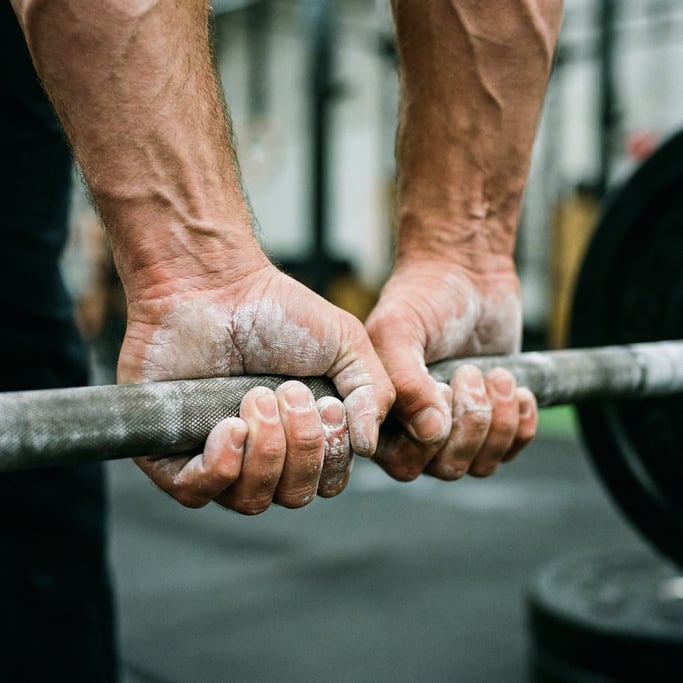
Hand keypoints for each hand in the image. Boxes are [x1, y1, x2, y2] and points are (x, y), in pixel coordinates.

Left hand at [117, 263, 394, 513]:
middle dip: (301, 447)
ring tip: (255, 397)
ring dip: (264, 452)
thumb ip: (373, 393)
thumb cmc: (280, 310)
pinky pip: (196, 493)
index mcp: (303, 437)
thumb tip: (369, 446)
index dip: (333, 454)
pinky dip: (220, 468)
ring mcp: (218, 456)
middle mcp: (263, 454)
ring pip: (251, 500)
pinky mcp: (172, 452)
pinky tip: (228, 426)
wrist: (214, 285)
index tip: (327, 403)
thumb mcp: (347, 344)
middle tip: (288, 391)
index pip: (327, 481)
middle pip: (294, 495)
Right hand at [365, 259, 536, 480]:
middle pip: (445, 468)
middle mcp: (415, 427)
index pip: (402, 462)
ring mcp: (455, 426)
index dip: (428, 439)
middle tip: (471, 374)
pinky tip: (519, 390)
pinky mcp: (491, 419)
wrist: (467, 273)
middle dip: (469, 425)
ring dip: (497, 423)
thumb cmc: (424, 297)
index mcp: (383, 414)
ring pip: (479, 464)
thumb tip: (430, 431)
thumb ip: (404, 381)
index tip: (441, 387)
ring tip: (497, 376)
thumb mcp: (400, 330)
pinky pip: (510, 450)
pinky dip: (521, 425)